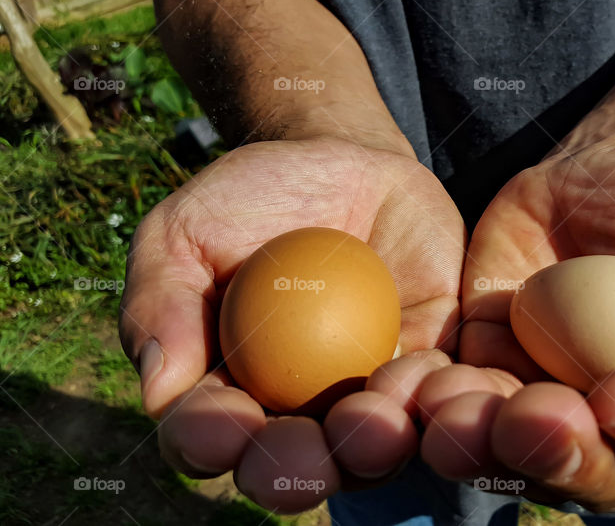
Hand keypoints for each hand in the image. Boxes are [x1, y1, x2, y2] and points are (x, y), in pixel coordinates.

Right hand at [119, 137, 464, 512]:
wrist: (342, 162)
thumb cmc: (251, 200)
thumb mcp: (187, 232)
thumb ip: (163, 302)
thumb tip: (159, 389)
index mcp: (226, 393)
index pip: (209, 437)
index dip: (211, 442)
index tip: (222, 424)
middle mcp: (298, 412)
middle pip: (296, 465)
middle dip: (297, 470)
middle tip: (304, 454)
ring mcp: (368, 394)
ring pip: (374, 446)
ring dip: (372, 445)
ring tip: (371, 419)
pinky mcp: (431, 362)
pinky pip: (437, 393)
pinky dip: (432, 394)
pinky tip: (423, 372)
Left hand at [405, 139, 614, 511]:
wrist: (614, 169)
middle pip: (595, 474)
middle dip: (561, 454)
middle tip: (531, 419)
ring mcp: (547, 407)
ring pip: (513, 454)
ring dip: (481, 443)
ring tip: (454, 407)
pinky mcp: (485, 375)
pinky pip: (454, 406)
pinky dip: (429, 405)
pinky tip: (412, 388)